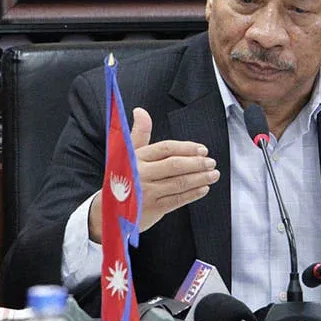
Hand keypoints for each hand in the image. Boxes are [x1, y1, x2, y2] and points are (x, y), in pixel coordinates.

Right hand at [89, 107, 218, 242]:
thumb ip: (139, 133)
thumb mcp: (127, 154)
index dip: (186, 148)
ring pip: (179, 183)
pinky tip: (203, 188)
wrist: (108, 209)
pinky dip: (193, 194)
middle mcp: (141, 174)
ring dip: (200, 178)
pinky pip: (178, 200)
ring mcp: (147, 192)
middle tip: (211, 162)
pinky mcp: (153, 209)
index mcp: (136, 158)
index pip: (166, 148)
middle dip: (197, 163)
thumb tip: (140, 111)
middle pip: (175, 165)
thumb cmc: (122, 176)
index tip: (202, 149)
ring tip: (213, 174)